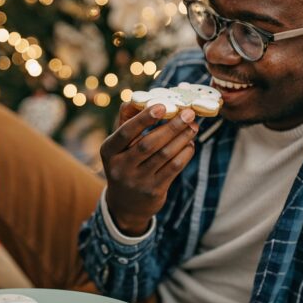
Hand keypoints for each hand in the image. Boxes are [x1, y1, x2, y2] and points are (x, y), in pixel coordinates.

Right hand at [99, 102, 198, 234]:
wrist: (126, 204)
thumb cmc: (125, 163)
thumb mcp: (118, 145)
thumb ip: (127, 120)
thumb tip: (141, 97)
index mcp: (108, 151)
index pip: (125, 132)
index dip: (143, 119)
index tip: (162, 106)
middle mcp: (120, 167)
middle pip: (149, 143)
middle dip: (171, 126)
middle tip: (188, 113)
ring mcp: (137, 181)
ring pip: (164, 155)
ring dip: (182, 138)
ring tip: (193, 126)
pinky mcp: (153, 191)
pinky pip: (173, 168)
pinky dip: (185, 153)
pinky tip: (190, 143)